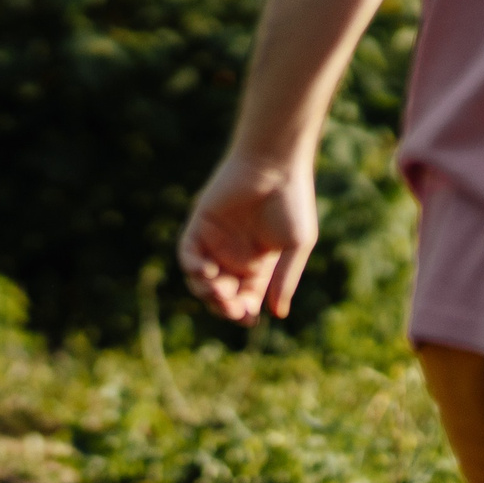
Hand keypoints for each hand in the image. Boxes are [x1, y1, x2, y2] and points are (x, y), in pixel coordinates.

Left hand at [177, 152, 316, 324]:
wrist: (274, 165)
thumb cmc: (292, 202)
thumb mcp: (296, 246)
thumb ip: (285, 279)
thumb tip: (277, 314)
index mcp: (259, 264)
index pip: (245, 299)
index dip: (243, 312)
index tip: (248, 317)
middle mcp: (235, 255)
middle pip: (221, 294)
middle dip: (224, 307)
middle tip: (233, 306)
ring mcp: (216, 241)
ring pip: (201, 280)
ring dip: (206, 292)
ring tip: (219, 290)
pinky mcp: (200, 224)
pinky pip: (187, 254)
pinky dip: (192, 267)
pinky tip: (207, 271)